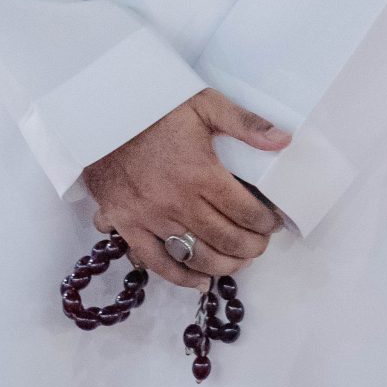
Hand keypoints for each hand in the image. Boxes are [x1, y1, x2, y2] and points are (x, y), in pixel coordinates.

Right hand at [85, 89, 290, 291]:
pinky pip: (158, 263)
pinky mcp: (128, 226)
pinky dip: (182, 277)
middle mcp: (178, 201)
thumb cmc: (156, 109)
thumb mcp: (204, 104)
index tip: (273, 223)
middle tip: (260, 243)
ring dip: (225, 265)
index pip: (245, 211)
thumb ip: (245, 123)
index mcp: (201, 173)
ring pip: (197, 256)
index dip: (265, 223)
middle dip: (251, 246)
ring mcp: (151, 217)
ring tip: (240, 261)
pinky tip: (201, 281)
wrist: (103, 115)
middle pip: (226, 238)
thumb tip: (284, 140)